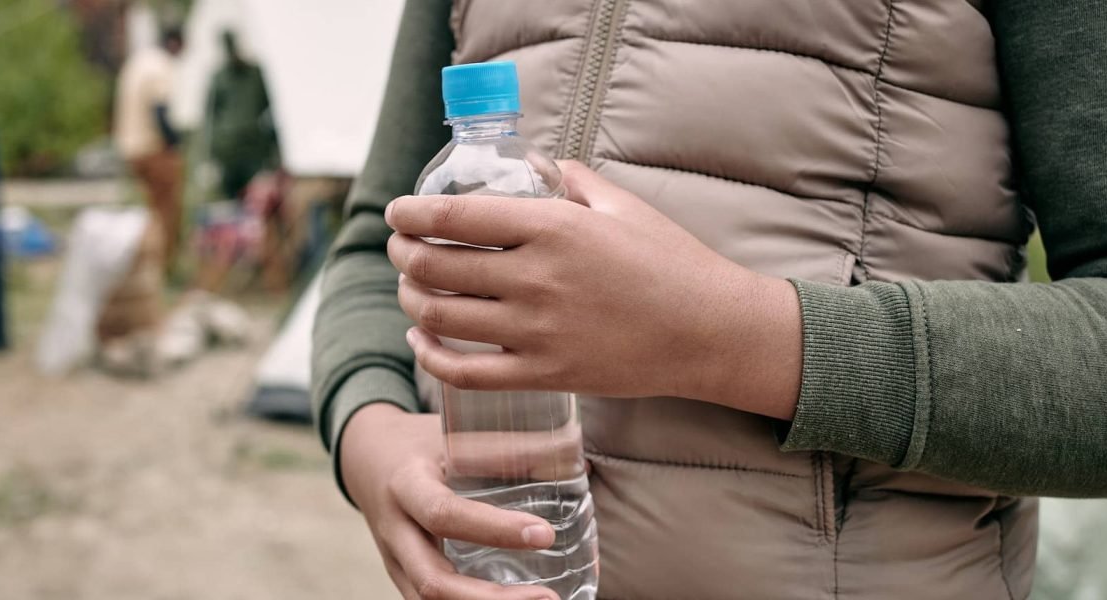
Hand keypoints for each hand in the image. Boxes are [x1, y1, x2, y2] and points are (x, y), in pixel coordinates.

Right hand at [341, 403, 561, 599]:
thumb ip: (502, 448)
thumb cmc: (419, 443)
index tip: (545, 534)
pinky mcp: (404, 578)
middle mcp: (395, 532)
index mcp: (406, 486)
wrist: (366, 458)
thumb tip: (571, 456)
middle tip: (548, 597)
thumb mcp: (451, 433)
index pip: (444, 514)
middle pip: (433, 582)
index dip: (493, 529)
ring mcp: (395, 562)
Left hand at [385, 161, 800, 419]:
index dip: (412, 215)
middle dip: (403, 255)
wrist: (710, 331)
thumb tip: (537, 165)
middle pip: (436, 268)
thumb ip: (571, 180)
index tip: (396, 212)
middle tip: (399, 247)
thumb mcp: (621, 206)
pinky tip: (422, 340)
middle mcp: (537, 280)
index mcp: (553, 229)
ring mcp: (538, 332)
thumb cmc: (671, 262)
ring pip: (442, 318)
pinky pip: (467, 373)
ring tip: (409, 288)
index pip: (456, 218)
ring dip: (411, 301)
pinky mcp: (544, 374)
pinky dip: (432, 357)